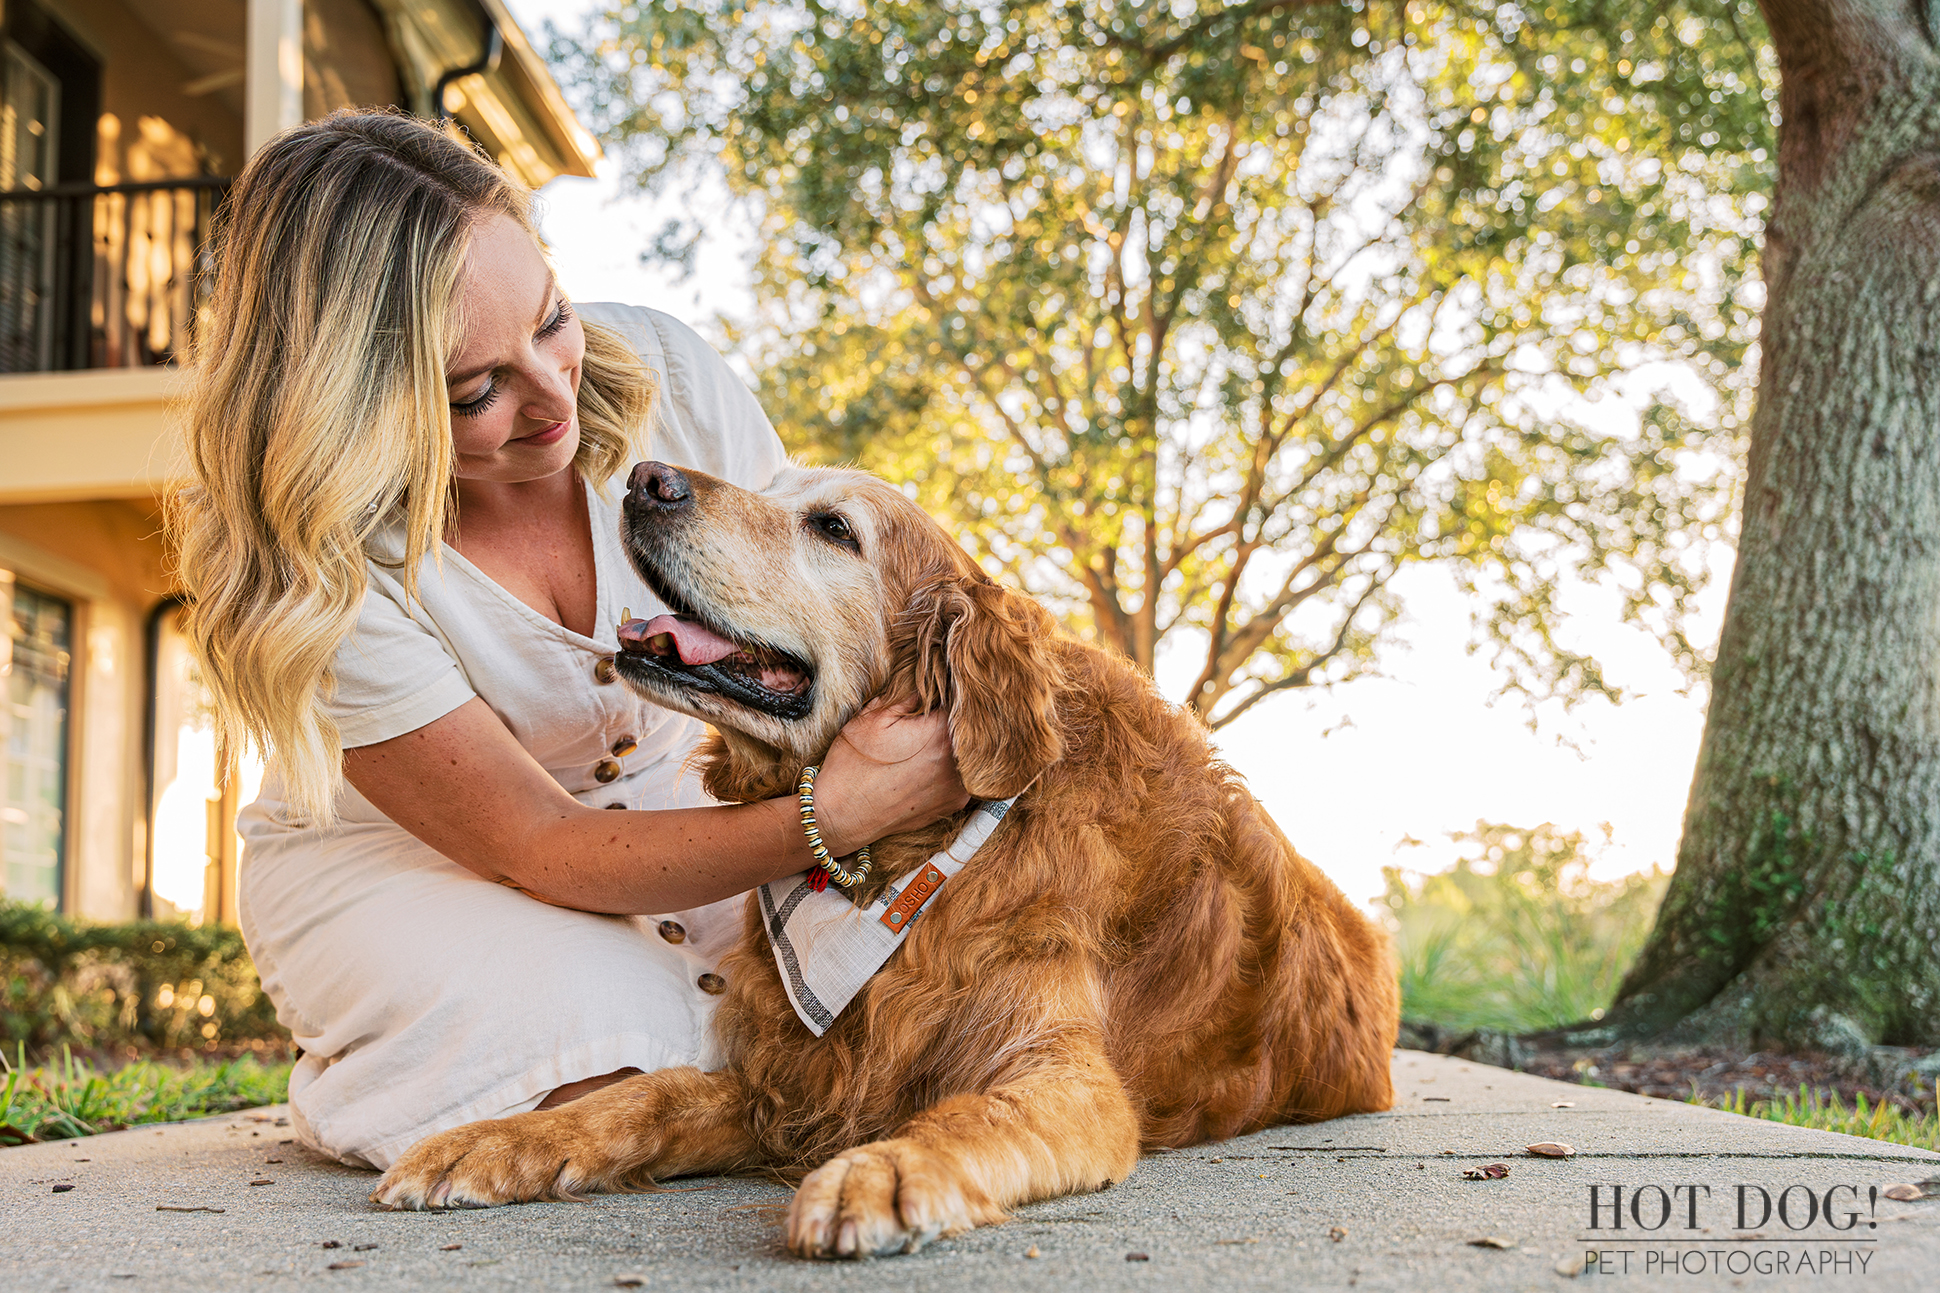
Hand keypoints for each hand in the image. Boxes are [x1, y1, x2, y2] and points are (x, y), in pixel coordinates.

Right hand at [812, 698, 969, 855]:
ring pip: (971, 753)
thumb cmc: (852, 766)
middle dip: (954, 719)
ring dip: (956, 744)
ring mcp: (959, 787)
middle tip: (933, 715)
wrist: (841, 816)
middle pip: (970, 729)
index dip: (949, 693)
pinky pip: (964, 777)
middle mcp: (958, 762)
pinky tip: (929, 764)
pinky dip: (953, 767)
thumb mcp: (871, 719)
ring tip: (928, 742)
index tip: (938, 692)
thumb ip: (906, 696)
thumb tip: (928, 684)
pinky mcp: (954, 804)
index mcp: (940, 733)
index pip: (961, 701)